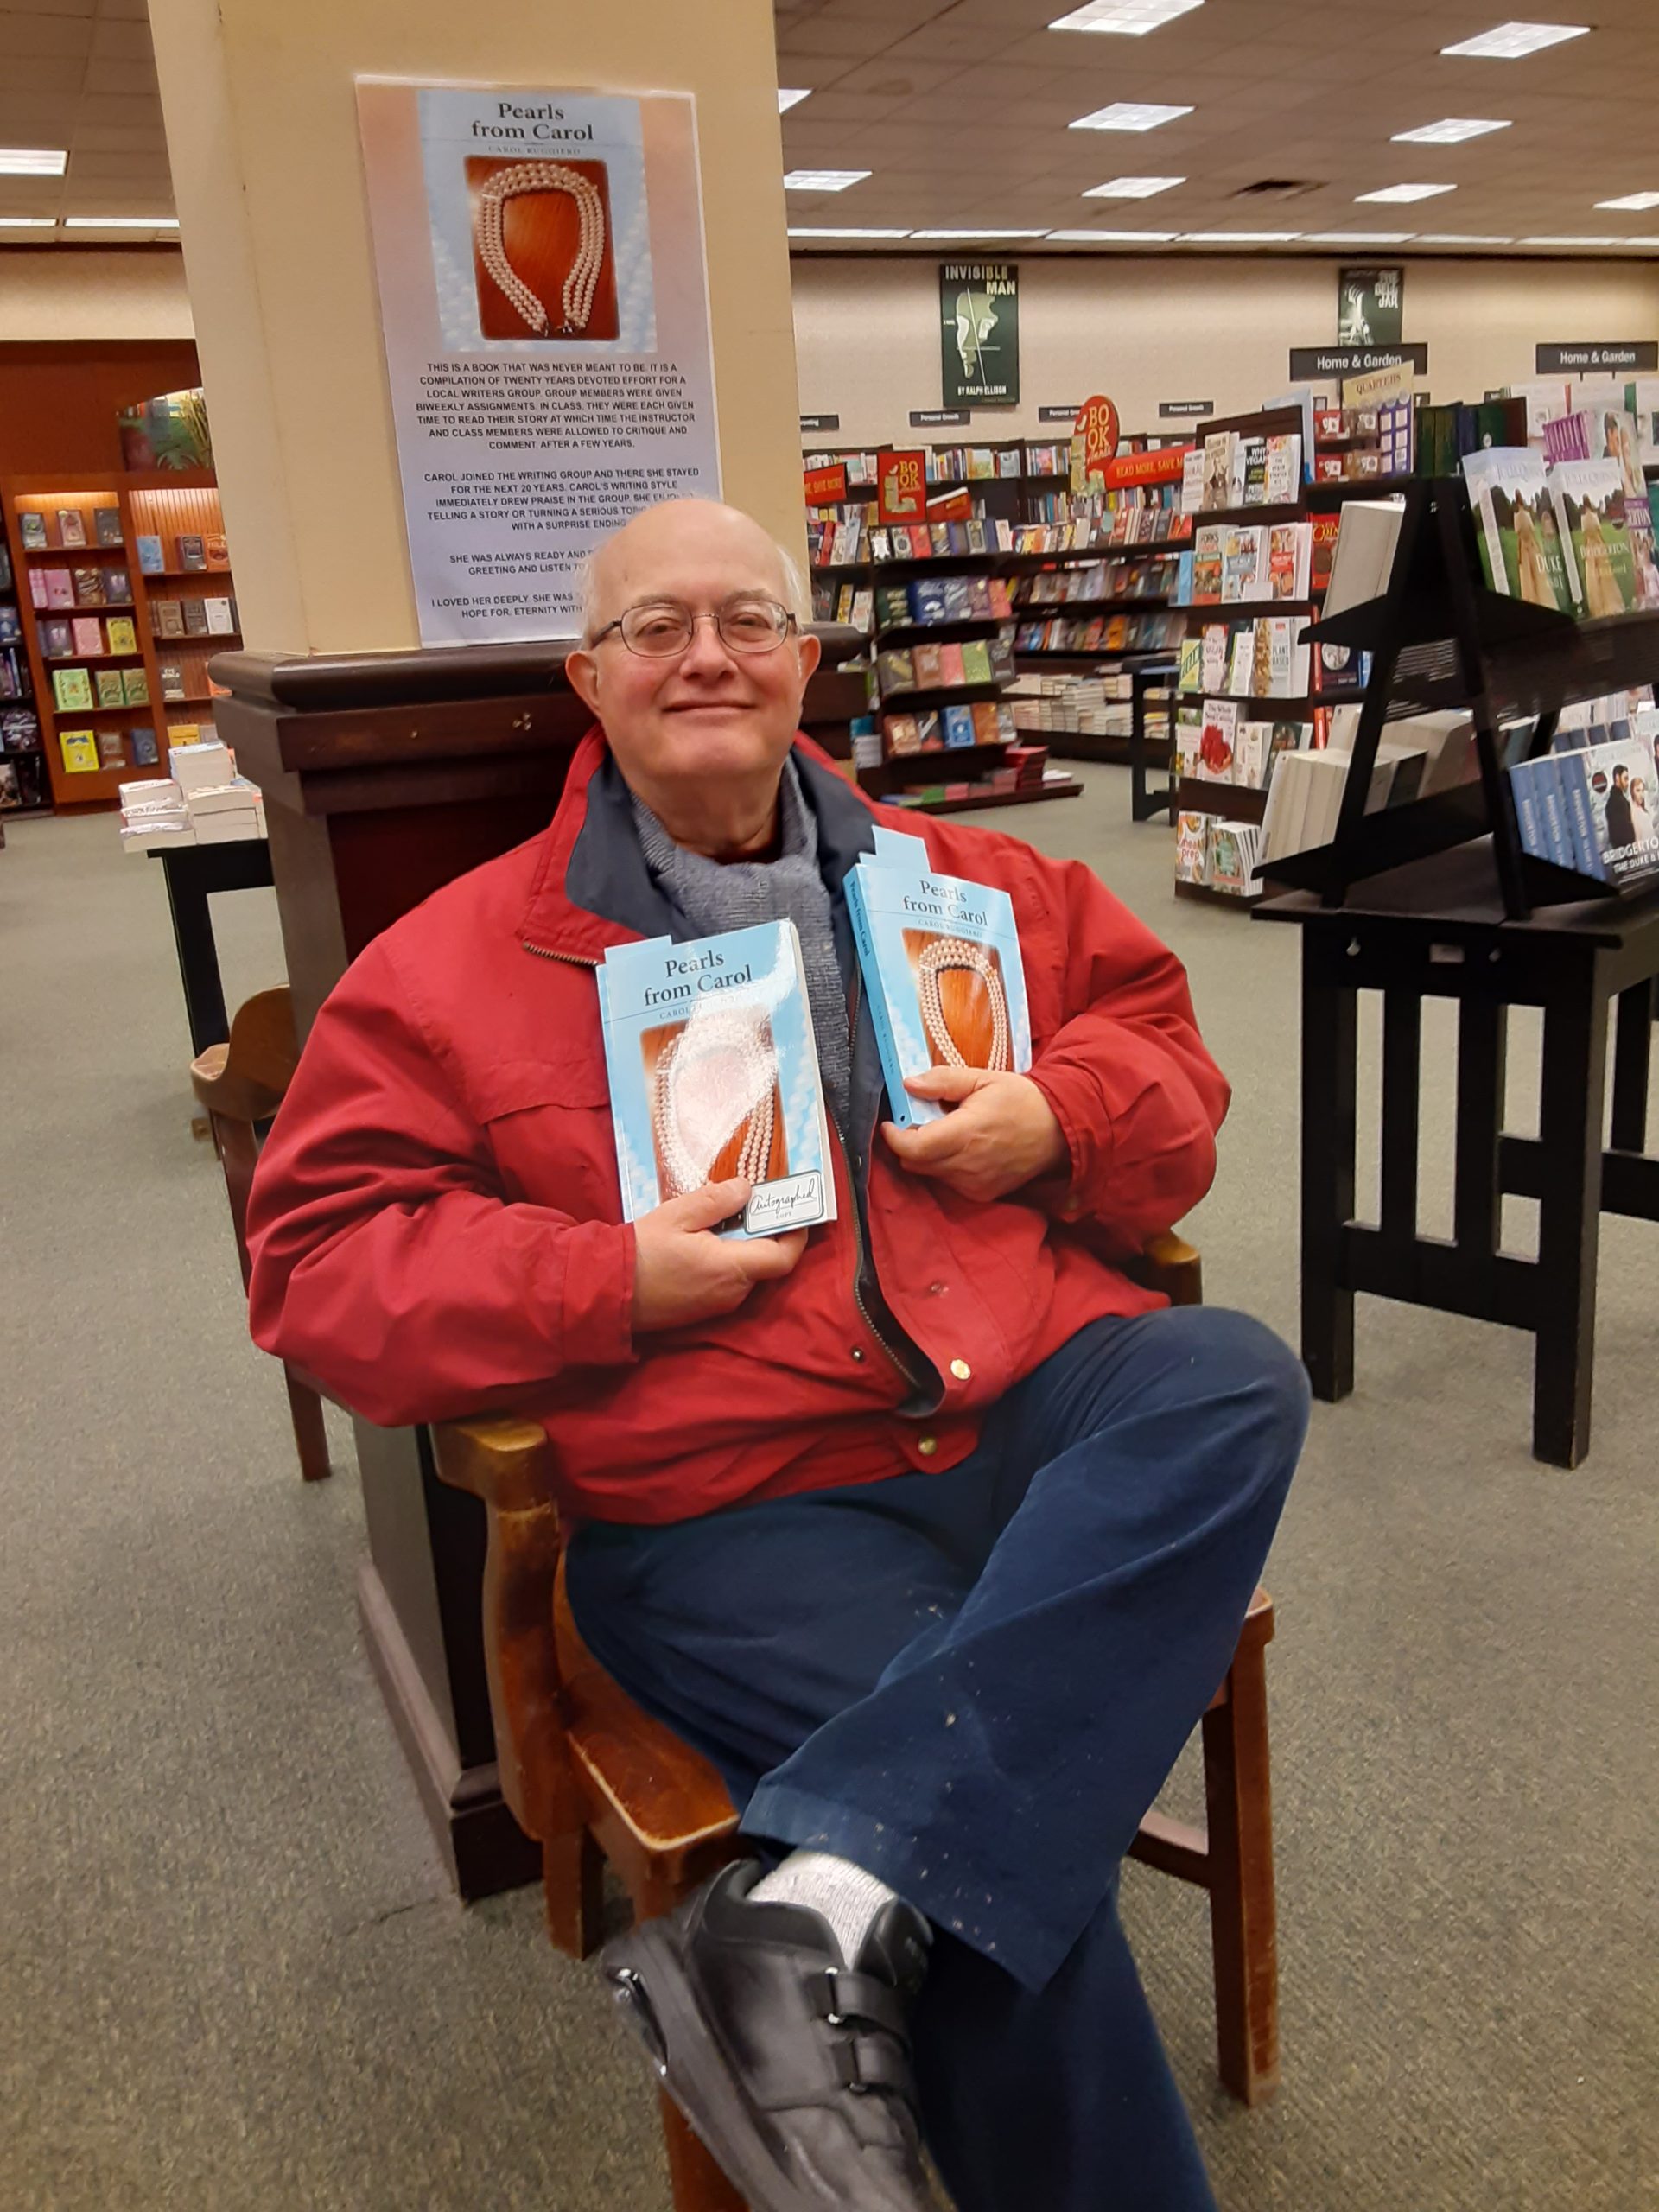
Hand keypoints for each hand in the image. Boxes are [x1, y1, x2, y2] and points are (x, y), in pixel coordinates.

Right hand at [631, 1176, 807, 1332]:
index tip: (795, 1211)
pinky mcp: (704, 1310)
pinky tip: (707, 1240)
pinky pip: (729, 1282)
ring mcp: (718, 1305)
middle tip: (753, 1203)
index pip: (784, 1257)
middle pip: (767, 1263)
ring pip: (748, 1272)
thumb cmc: (642, 1251)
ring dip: (745, 1246)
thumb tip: (748, 1189)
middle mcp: (732, 1293)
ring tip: (725, 1217)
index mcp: (731, 1269)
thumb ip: (717, 1200)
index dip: (796, 1234)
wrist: (607, 1291)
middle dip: (766, 1233)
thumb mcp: (678, 1215)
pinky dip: (729, 1260)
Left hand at [881, 1068, 1069, 1202]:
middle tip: (921, 1121)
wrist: (1060, 1130)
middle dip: (909, 1143)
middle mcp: (966, 1165)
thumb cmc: (1021, 1100)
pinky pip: (948, 1183)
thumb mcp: (982, 1079)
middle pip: (915, 1163)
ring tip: (947, 1133)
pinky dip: (945, 1167)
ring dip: (927, 1155)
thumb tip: (908, 1083)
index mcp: (965, 1134)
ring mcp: (974, 1184)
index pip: (912, 1148)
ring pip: (929, 1173)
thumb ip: (943, 1081)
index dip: (894, 1137)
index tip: (890, 1123)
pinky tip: (964, 1149)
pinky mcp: (982, 1194)